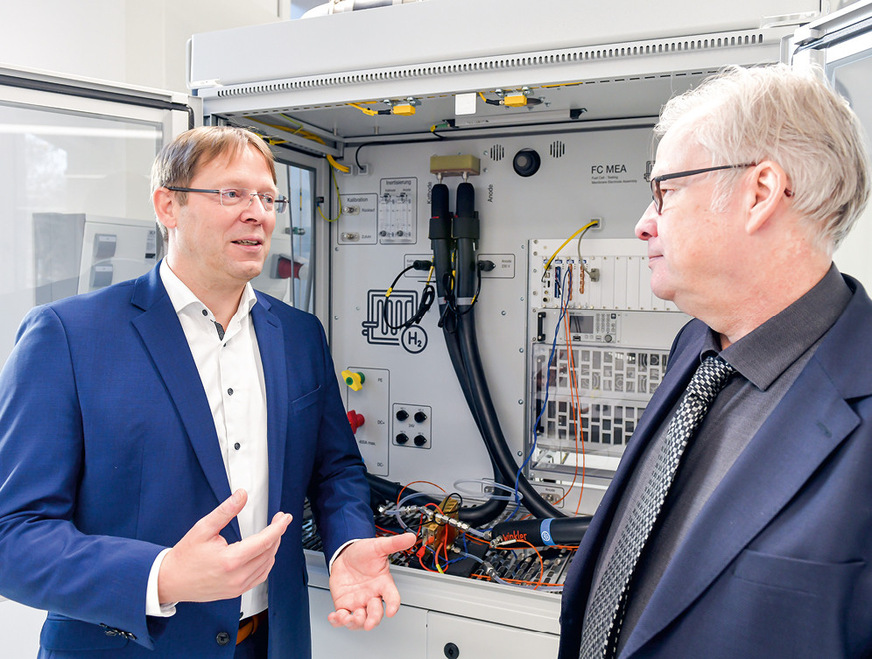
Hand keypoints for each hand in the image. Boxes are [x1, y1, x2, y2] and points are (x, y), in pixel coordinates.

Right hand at [157, 489, 291, 603]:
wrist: (170, 581)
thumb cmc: (184, 556)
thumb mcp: (203, 528)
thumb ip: (225, 511)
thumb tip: (241, 495)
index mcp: (230, 560)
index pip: (264, 541)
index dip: (278, 527)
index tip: (285, 517)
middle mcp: (237, 576)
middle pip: (269, 552)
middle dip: (277, 534)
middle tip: (278, 520)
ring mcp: (237, 587)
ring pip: (267, 565)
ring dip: (273, 548)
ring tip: (272, 533)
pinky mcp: (236, 592)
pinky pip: (260, 577)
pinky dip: (267, 563)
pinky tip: (265, 553)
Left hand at [328, 532, 416, 630]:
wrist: (345, 554)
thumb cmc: (364, 553)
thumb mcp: (379, 546)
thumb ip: (394, 543)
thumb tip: (410, 537)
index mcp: (383, 584)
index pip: (393, 597)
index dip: (394, 605)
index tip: (392, 610)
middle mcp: (372, 596)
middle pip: (376, 614)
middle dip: (373, 619)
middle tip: (369, 621)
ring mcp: (358, 602)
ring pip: (360, 620)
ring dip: (355, 623)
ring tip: (350, 617)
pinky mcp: (344, 604)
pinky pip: (342, 617)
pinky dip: (338, 621)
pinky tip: (335, 617)